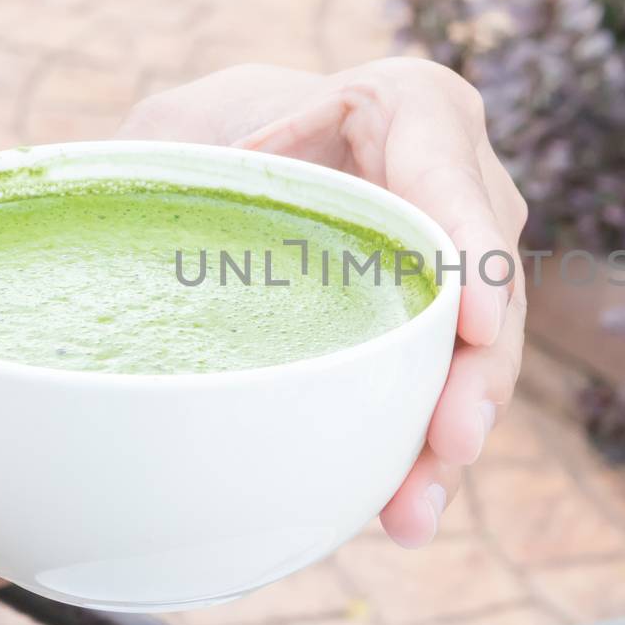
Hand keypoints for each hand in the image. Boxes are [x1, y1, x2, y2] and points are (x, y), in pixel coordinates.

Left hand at [120, 58, 527, 547]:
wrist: (269, 160)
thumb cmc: (233, 130)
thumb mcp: (206, 120)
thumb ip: (189, 148)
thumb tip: (134, 202)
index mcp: (421, 111)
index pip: (456, 187)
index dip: (473, 257)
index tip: (473, 324)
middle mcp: (469, 187)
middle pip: (490, 290)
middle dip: (475, 377)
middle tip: (453, 442)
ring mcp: (468, 263)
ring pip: (481, 355)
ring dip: (451, 436)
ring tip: (414, 514)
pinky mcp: (447, 326)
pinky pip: (451, 383)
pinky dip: (426, 448)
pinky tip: (401, 510)